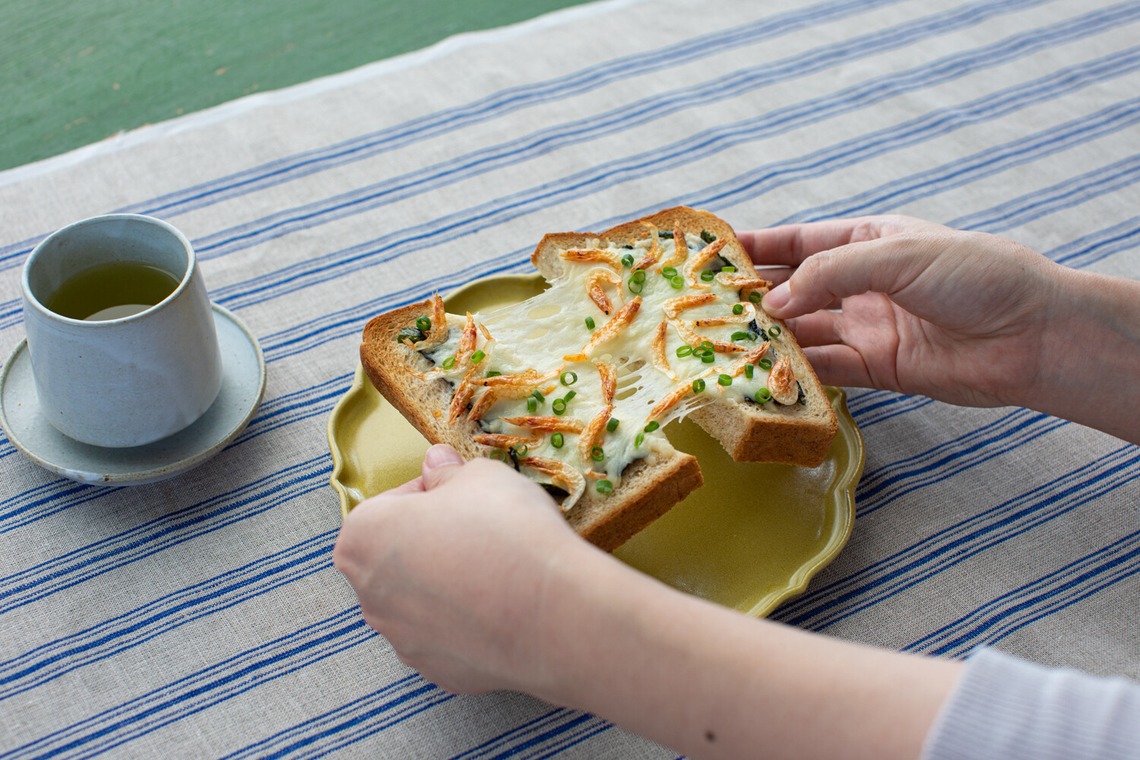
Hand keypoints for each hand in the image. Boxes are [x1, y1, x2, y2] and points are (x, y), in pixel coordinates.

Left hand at [333, 444, 583, 694]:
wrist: (553, 613)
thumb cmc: (506, 534)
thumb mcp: (478, 475)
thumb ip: (446, 471)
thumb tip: (437, 465)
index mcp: (363, 538)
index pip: (391, 502)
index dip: (434, 493)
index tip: (465, 495)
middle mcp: (370, 595)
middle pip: (401, 555)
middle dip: (435, 541)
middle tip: (482, 530)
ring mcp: (402, 640)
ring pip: (423, 600)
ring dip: (450, 583)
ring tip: (499, 570)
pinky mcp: (438, 671)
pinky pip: (449, 635)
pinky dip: (470, 621)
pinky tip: (505, 607)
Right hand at [739, 216, 1063, 408]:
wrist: (1033, 335)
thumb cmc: (977, 276)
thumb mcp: (897, 254)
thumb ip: (830, 273)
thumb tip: (773, 300)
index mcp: (868, 241)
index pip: (799, 241)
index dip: (756, 246)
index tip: (712, 253)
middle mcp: (863, 284)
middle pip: (794, 289)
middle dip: (753, 296)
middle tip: (707, 307)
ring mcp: (868, 327)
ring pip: (804, 332)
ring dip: (770, 338)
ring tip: (728, 344)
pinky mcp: (878, 369)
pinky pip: (826, 370)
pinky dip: (798, 373)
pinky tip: (769, 375)